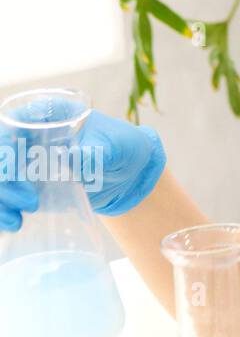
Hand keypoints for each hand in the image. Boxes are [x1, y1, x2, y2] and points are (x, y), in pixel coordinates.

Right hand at [0, 101, 164, 226]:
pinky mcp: (28, 184)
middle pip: (3, 151)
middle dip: (5, 177)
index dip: (6, 141)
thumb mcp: (118, 146)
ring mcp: (27, 160)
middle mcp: (33, 134)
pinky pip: (6, 194)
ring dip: (4, 196)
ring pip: (1, 176)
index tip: (10, 164)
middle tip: (29, 200)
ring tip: (22, 216)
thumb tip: (75, 156)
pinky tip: (15, 223)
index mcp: (54, 114)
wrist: (129, 175)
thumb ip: (98, 150)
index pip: (18, 120)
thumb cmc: (124, 147)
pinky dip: (5, 209)